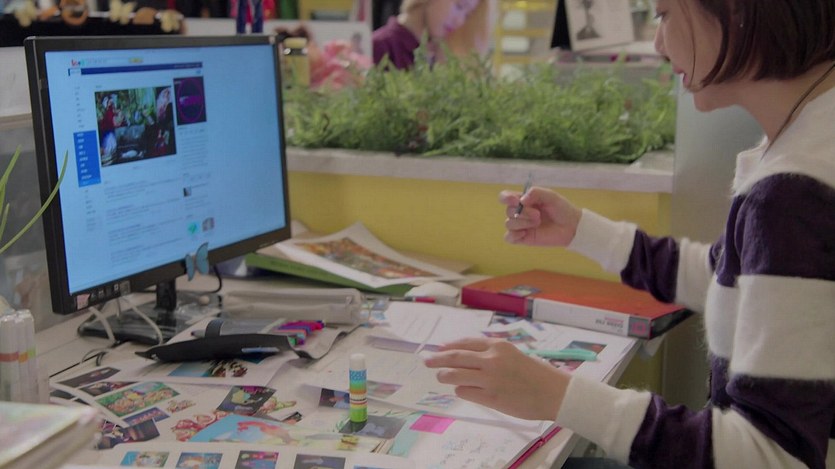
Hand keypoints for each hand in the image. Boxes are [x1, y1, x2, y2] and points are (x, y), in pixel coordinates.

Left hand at [424, 337, 569, 420]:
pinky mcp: (490, 397)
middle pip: (455, 357)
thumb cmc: (537, 374)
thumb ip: (493, 353)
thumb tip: (469, 357)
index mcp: (498, 345)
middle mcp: (491, 359)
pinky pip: (466, 391)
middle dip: (438, 358)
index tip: (440, 348)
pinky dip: (461, 390)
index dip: (450, 346)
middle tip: (427, 359)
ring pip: (455, 375)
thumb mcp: (514, 354)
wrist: (554, 392)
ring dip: (445, 375)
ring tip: (440, 376)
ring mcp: (489, 379)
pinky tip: (461, 389)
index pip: (466, 342)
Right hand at [499, 187, 582, 246]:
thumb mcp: (550, 196)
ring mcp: (520, 226)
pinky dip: (513, 235)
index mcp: (523, 200)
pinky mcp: (523, 238)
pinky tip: (525, 233)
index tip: (516, 201)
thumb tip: (520, 200)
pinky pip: (508, 238)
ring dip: (522, 223)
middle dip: (523, 212)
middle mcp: (519, 212)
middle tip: (538, 215)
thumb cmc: (561, 209)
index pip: (505, 197)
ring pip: (508, 223)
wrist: (571, 226)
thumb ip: (536, 193)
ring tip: (537, 223)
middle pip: (508, 211)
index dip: (506, 198)